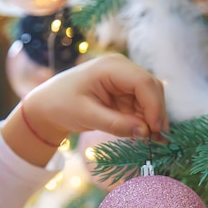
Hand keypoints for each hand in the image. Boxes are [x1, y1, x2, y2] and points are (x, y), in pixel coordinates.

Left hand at [1, 53, 167, 165]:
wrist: (48, 105)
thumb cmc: (61, 105)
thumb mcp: (86, 115)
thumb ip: (116, 123)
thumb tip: (145, 132)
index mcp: (111, 66)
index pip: (143, 82)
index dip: (154, 106)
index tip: (155, 130)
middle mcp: (122, 69)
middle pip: (152, 88)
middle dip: (157, 113)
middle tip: (159, 139)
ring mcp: (125, 80)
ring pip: (151, 97)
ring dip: (154, 118)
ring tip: (155, 141)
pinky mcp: (126, 93)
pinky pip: (143, 105)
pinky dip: (147, 120)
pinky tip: (149, 136)